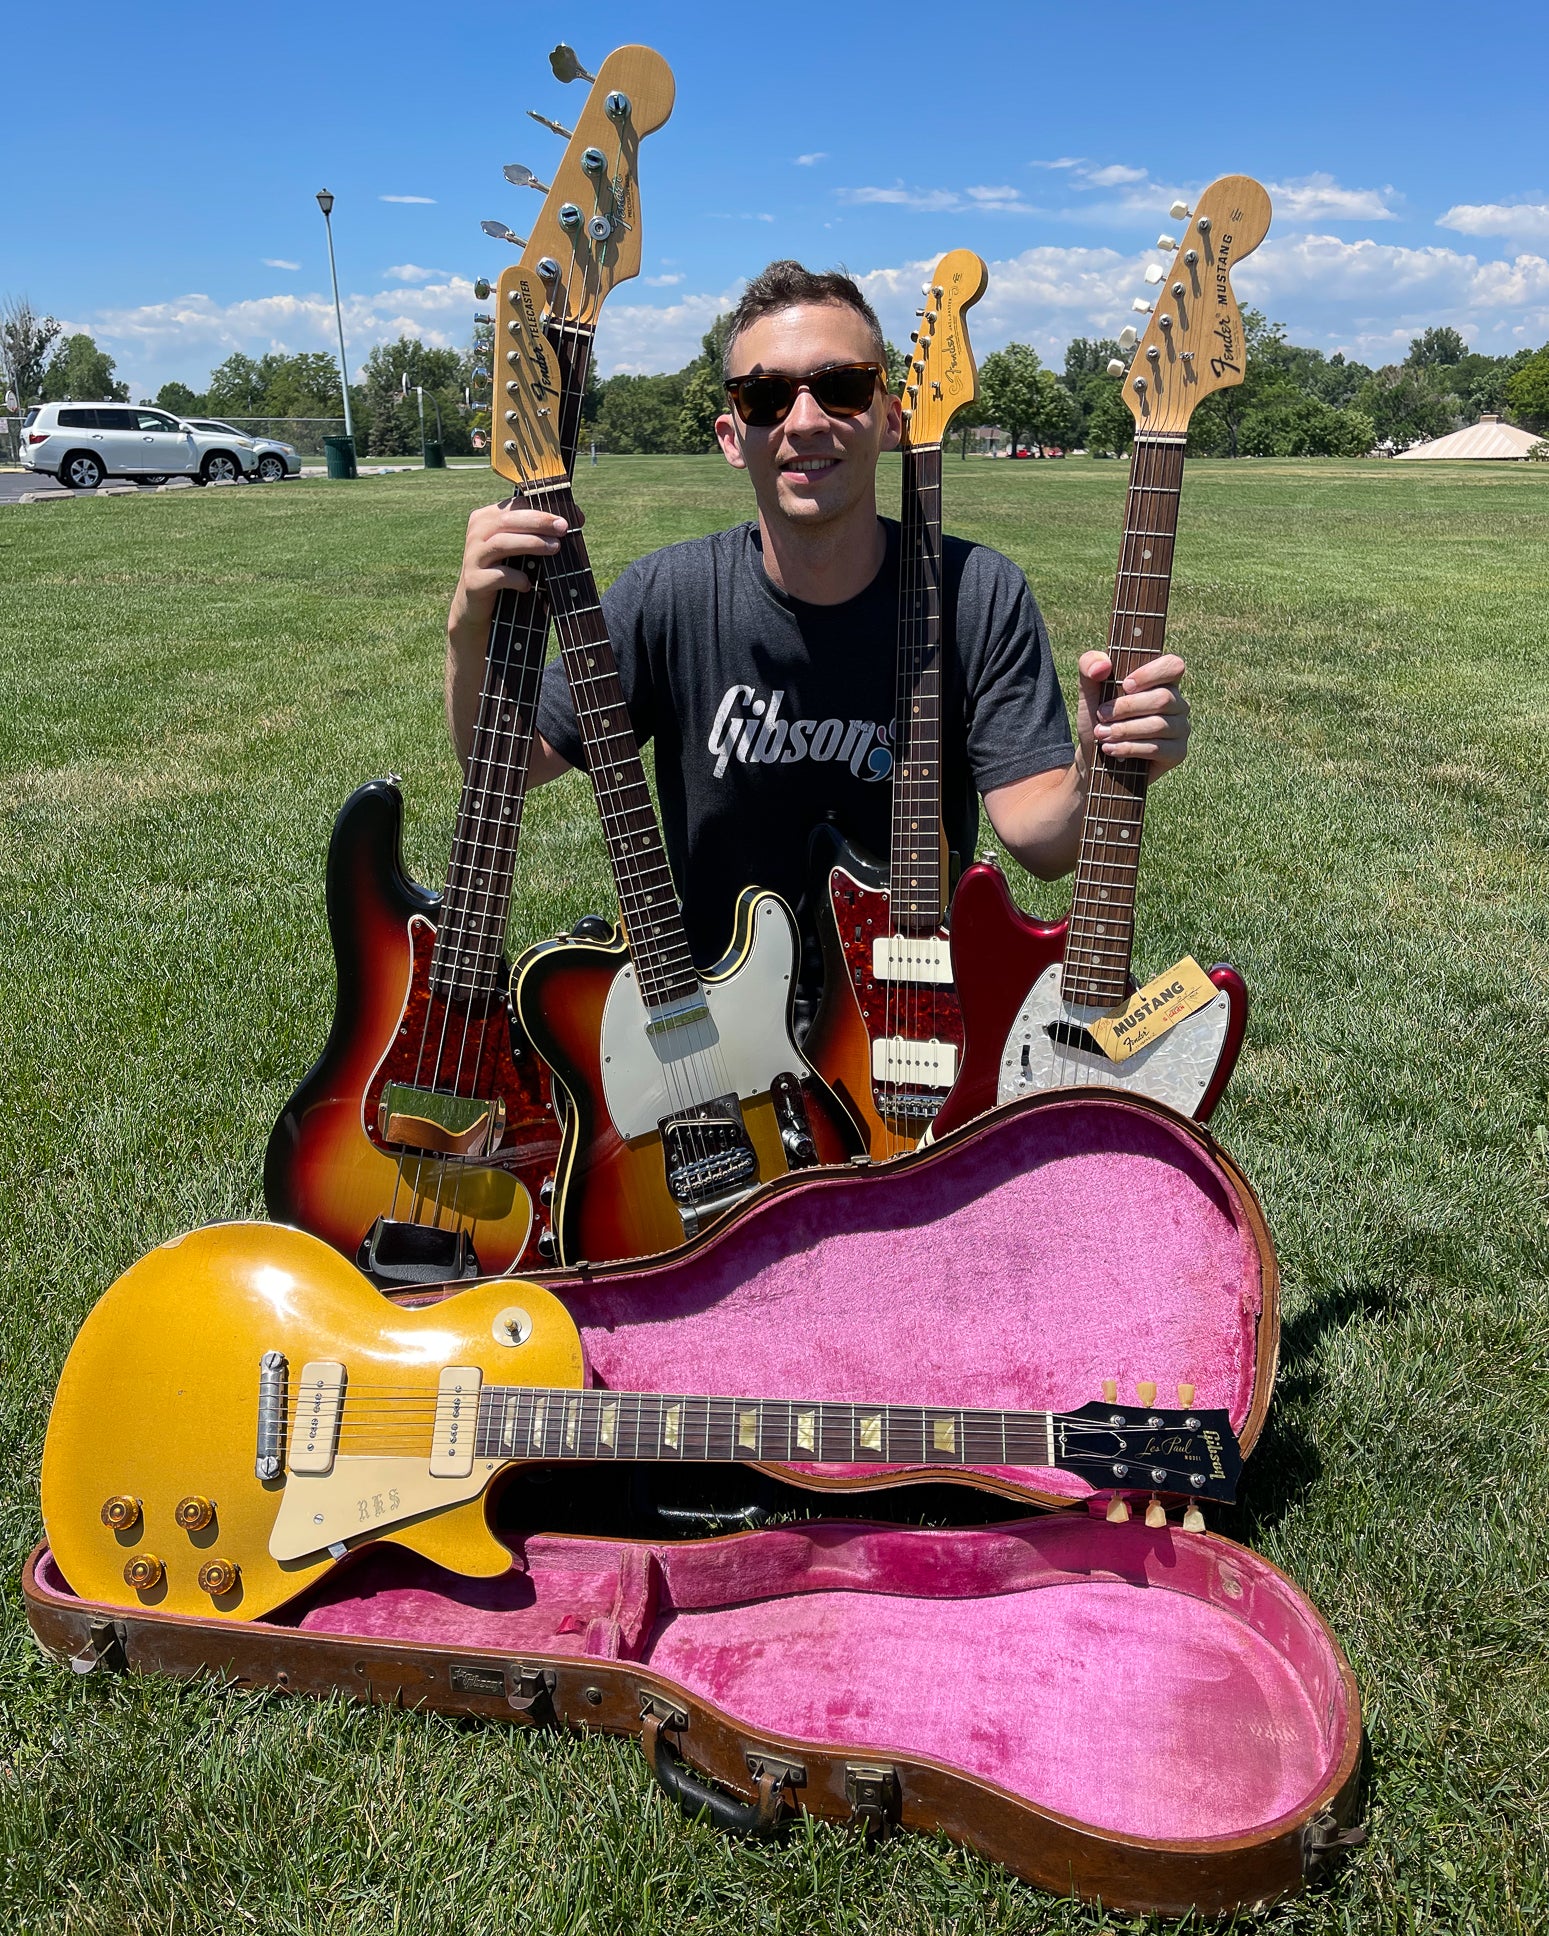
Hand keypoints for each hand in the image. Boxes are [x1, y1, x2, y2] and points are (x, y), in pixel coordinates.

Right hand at [445, 500, 573, 664]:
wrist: (477, 608)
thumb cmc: (504, 571)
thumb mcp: (520, 548)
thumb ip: (539, 531)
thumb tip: (578, 518)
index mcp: (487, 518)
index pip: (515, 505)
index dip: (544, 508)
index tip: (571, 517)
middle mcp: (477, 533)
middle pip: (509, 520)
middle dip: (539, 522)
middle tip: (563, 528)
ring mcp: (473, 557)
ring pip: (502, 543)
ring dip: (531, 543)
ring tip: (555, 548)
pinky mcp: (474, 581)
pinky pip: (498, 576)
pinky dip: (516, 578)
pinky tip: (528, 584)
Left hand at [1075, 650, 1190, 776]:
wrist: (1094, 754)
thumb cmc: (1098, 717)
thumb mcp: (1088, 688)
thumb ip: (1089, 665)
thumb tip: (1104, 665)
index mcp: (1162, 681)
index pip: (1173, 665)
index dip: (1151, 674)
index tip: (1125, 684)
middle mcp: (1177, 702)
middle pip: (1162, 699)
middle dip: (1126, 708)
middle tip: (1101, 716)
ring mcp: (1181, 728)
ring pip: (1159, 725)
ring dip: (1124, 730)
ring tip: (1101, 734)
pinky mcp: (1177, 753)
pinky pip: (1158, 748)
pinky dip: (1129, 748)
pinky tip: (1110, 749)